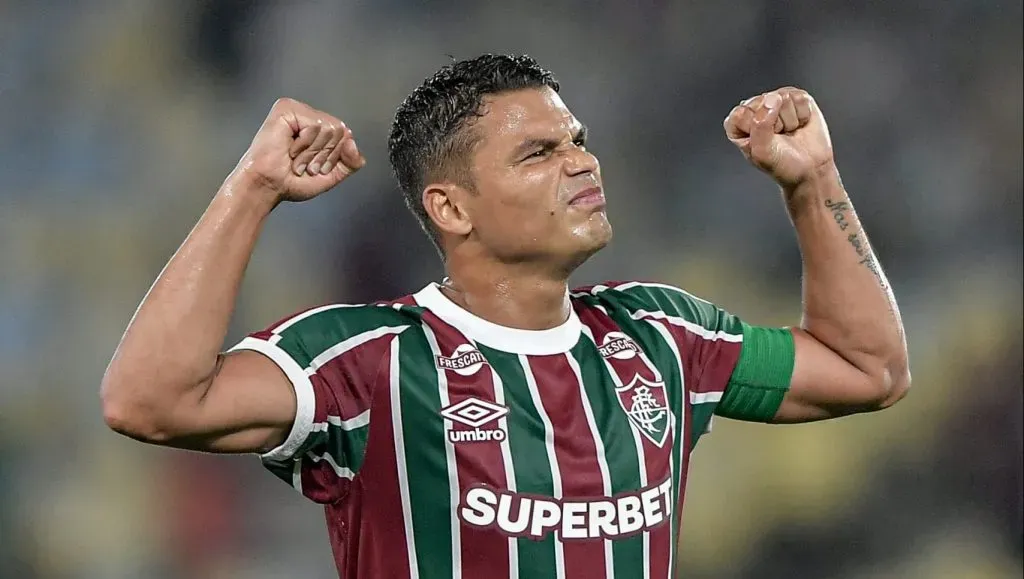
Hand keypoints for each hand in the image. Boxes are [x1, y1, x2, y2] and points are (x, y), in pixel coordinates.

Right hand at [230, 98, 365, 203]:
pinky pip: (315, 125)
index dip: (334, 157)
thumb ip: (351, 162)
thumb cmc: (292, 181)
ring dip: (313, 153)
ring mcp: (297, 110)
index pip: (346, 135)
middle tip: (304, 164)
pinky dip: (305, 145)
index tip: (314, 168)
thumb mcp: (332, 174)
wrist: (268, 187)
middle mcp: (308, 115)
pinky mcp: (286, 108)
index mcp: (318, 127)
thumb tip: (353, 143)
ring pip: (330, 128)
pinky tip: (289, 149)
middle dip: (324, 155)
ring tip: (295, 159)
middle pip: (341, 130)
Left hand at [724, 87, 833, 188]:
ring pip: (784, 98)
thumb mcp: (763, 152)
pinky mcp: (795, 98)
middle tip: (780, 138)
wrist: (810, 169)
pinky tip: (799, 124)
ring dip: (790, 120)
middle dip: (776, 124)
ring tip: (789, 132)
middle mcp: (754, 108)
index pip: (741, 113)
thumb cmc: (783, 164)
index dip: (756, 128)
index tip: (765, 142)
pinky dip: (804, 114)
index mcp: (737, 123)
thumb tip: (771, 99)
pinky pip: (800, 98)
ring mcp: (775, 101)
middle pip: (764, 102)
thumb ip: (760, 126)